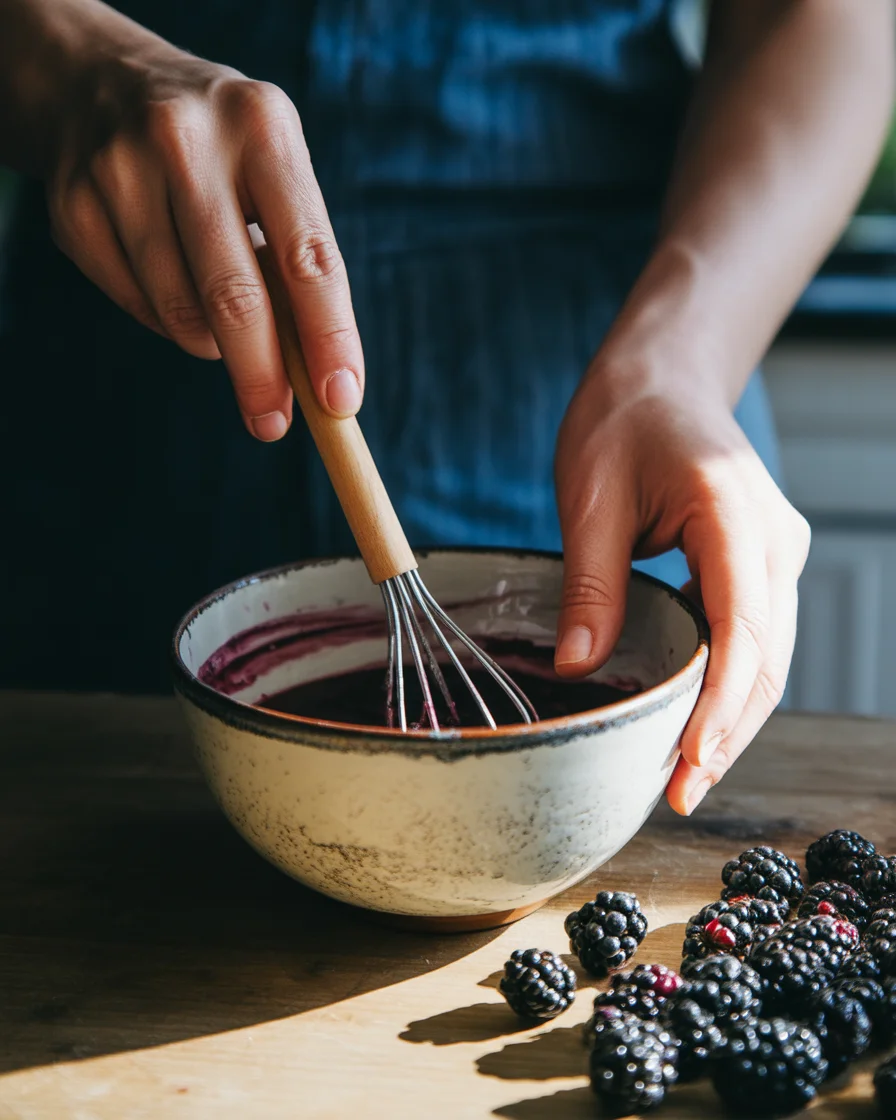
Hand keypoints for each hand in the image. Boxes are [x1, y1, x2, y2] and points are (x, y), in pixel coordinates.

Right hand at [47, 36, 361, 437]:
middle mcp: (187, 139)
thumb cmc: (221, 151)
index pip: (309, 257)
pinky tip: (173, 288)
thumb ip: (297, 261)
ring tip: (223, 326)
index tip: (341, 399)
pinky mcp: (73, 206)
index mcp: (263, 127)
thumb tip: (319, 373)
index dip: (329, 337)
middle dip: (262, 376)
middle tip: (273, 424)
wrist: (101, 81)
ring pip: (180, 311)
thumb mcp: (273, 172)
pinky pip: (136, 305)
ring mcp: (119, 170)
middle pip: (236, 296)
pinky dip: (166, 321)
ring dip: (211, 344)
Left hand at [553, 368, 810, 814]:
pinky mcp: (758, 567)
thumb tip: (580, 669)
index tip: (692, 763)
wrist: (663, 377)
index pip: (744, 628)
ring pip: (767, 657)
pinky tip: (695, 724)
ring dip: (731, 719)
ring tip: (686, 776)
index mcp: (735, 515)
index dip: (722, 706)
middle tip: (680, 795)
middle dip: (728, 732)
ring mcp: (774, 555)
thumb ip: (591, 582)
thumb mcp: (591, 494)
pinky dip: (728, 688)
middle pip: (766, 658)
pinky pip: (753, 640)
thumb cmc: (624, 418)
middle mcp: (773, 542)